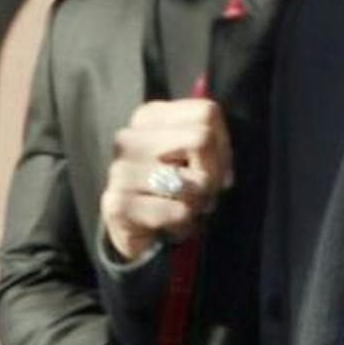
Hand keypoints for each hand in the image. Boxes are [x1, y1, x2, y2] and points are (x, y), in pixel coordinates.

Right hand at [100, 98, 232, 262]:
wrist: (133, 231)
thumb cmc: (171, 189)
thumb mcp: (192, 157)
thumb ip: (211, 145)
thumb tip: (225, 172)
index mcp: (148, 117)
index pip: (206, 113)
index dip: (222, 145)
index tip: (216, 168)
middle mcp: (129, 139)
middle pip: (202, 140)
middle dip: (214, 173)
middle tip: (205, 193)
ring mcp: (120, 171)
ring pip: (194, 180)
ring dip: (199, 202)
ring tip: (184, 208)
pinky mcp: (118, 205)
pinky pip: (179, 211)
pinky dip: (184, 223)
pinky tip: (169, 225)